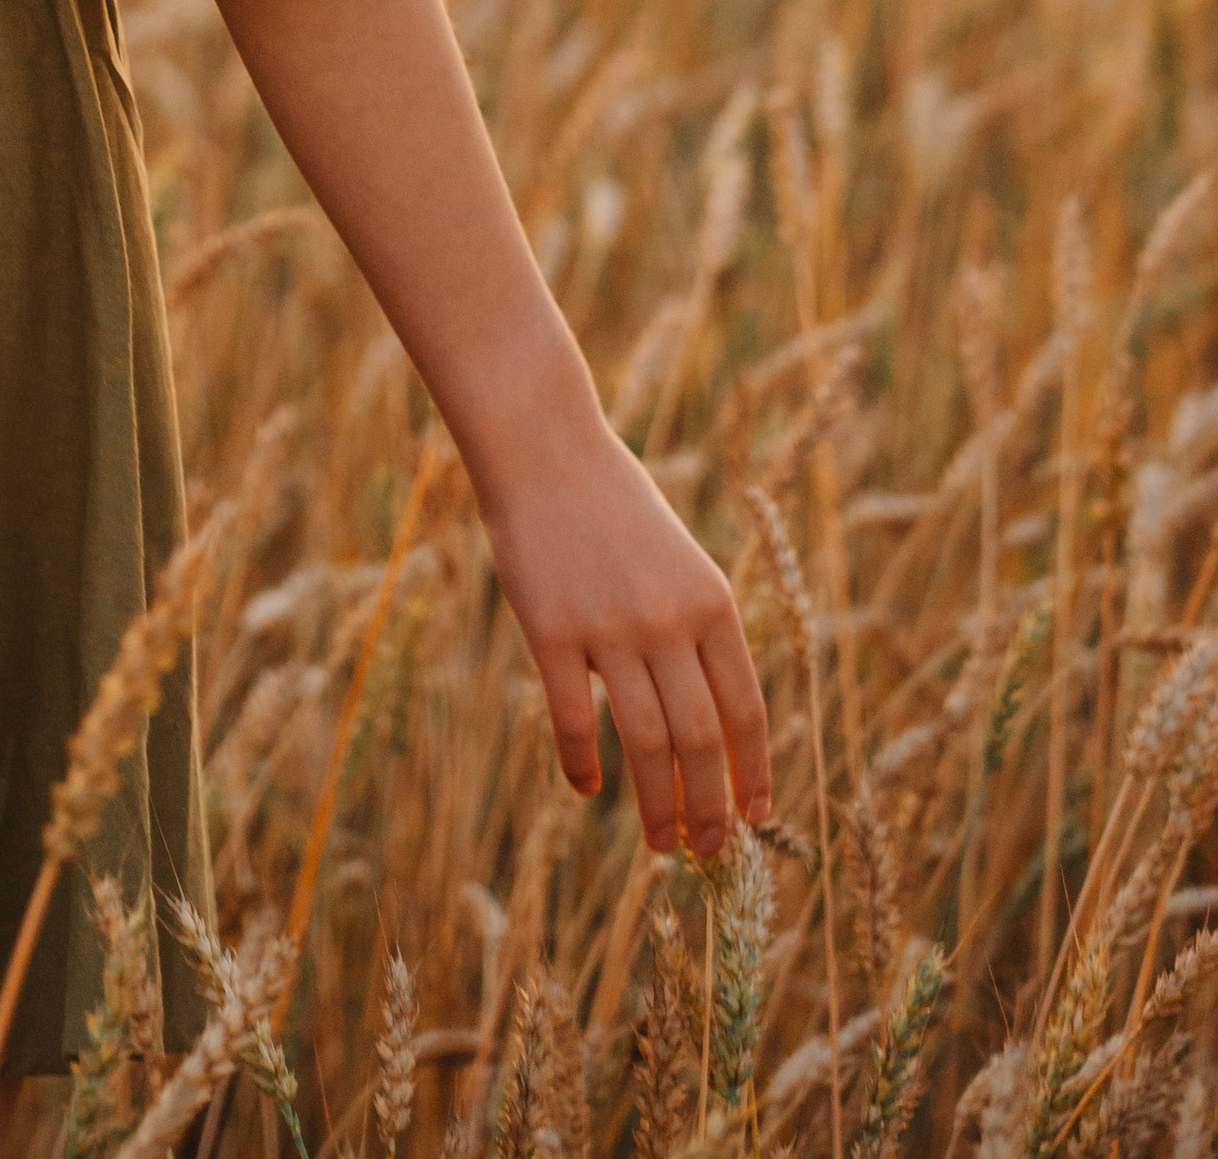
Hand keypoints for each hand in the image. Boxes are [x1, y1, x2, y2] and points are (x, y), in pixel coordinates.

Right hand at [477, 410, 771, 854]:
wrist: (546, 449)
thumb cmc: (615, 503)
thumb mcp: (680, 560)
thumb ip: (698, 631)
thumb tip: (711, 722)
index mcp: (712, 602)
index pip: (746, 710)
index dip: (754, 772)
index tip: (754, 817)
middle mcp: (669, 622)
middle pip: (701, 740)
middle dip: (709, 806)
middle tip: (707, 850)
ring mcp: (610, 630)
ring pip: (645, 744)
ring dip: (657, 805)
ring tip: (662, 843)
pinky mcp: (552, 633)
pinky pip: (573, 720)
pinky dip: (582, 764)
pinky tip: (587, 789)